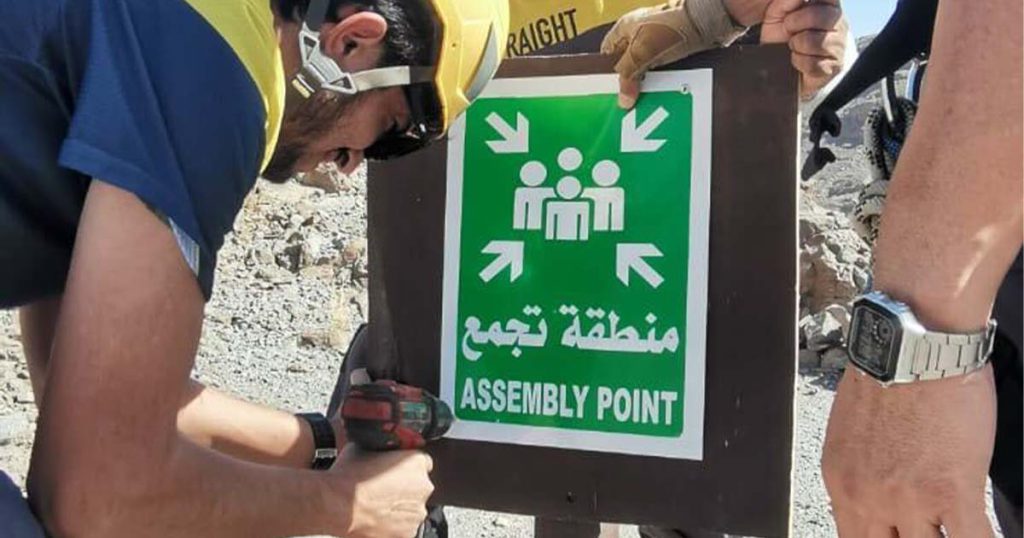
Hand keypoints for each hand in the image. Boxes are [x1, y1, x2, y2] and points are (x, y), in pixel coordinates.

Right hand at [331, 446, 434, 537]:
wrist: (337, 505)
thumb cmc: (348, 477)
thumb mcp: (365, 447)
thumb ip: (381, 450)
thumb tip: (379, 451)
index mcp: (417, 462)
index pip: (421, 461)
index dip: (405, 466)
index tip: (394, 470)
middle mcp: (423, 487)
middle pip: (418, 486)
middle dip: (403, 488)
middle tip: (381, 489)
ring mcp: (417, 513)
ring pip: (411, 509)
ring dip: (399, 508)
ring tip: (375, 506)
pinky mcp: (407, 534)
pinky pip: (403, 527)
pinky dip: (393, 526)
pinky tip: (375, 519)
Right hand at [601, 0, 747, 108]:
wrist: (708, 22)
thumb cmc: (673, 29)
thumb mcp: (641, 54)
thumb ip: (628, 77)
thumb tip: (623, 99)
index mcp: (625, 27)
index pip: (607, 52)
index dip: (608, 70)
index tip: (611, 87)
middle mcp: (639, 32)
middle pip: (627, 62)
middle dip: (630, 80)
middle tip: (630, 96)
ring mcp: (657, 40)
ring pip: (646, 67)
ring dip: (648, 82)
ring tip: (647, 95)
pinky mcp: (674, 48)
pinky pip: (663, 69)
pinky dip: (663, 79)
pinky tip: (664, 89)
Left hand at [760, 0, 846, 98]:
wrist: (774, 62)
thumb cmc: (779, 32)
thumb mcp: (778, 10)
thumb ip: (789, 0)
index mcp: (828, 4)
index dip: (809, 4)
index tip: (797, 7)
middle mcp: (839, 22)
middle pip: (818, 16)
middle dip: (793, 23)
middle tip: (788, 29)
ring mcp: (839, 45)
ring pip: (814, 42)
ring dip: (796, 45)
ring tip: (794, 45)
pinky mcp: (834, 67)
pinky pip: (813, 64)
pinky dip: (798, 62)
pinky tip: (799, 60)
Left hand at [822, 365, 996, 536]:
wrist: (913, 345)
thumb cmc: (888, 375)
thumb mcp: (853, 434)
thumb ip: (862, 473)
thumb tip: (879, 494)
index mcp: (841, 482)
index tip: (898, 536)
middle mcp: (867, 497)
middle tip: (926, 531)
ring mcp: (909, 499)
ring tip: (954, 528)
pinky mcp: (951, 491)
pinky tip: (986, 535)